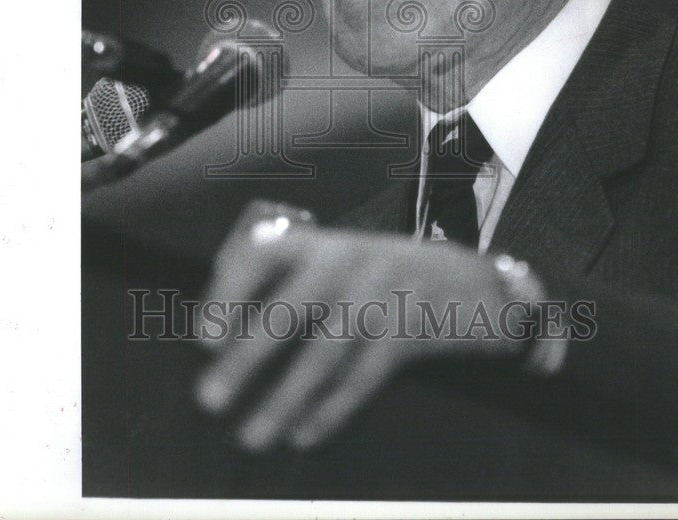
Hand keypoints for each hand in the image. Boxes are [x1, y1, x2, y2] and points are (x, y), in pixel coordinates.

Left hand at [193, 204, 524, 451]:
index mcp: (322, 243)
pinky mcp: (409, 333)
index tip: (205, 337)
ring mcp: (380, 297)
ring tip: (251, 435)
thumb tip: (226, 337)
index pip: (262, 254)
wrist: (473, 282)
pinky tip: (303, 435)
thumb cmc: (388, 277)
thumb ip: (294, 281)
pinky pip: (362, 379)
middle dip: (246, 358)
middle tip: (211, 398)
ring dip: (283, 399)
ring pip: (323, 354)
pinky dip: (331, 410)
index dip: (228, 293)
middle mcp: (347, 262)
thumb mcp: (343, 260)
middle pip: (288, 312)